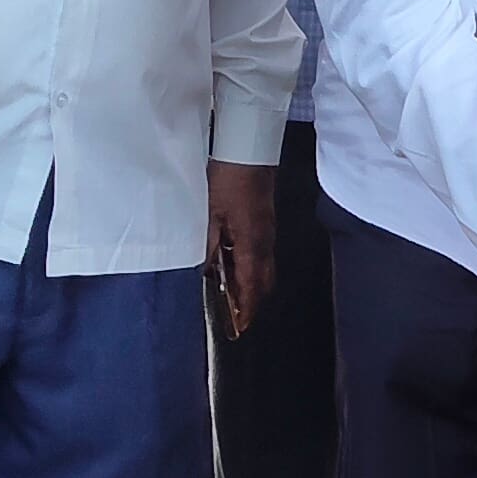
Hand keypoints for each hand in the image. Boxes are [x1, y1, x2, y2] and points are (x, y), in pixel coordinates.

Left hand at [205, 158, 276, 337]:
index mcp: (252, 244)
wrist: (247, 151)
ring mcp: (268, 232)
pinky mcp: (265, 222)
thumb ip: (210, 247)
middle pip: (264, 282)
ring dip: (252, 285)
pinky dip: (251, 267)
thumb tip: (208, 272)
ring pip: (265, 268)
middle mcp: (265, 242)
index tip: (240, 326)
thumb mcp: (210, 215)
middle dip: (253, 301)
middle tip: (237, 316)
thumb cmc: (228, 180)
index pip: (251, 286)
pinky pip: (262, 253)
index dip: (246, 308)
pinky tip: (234, 265)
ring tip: (234, 295)